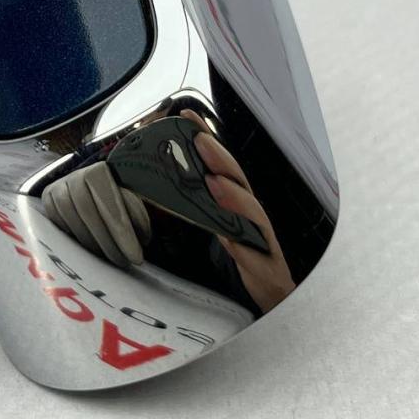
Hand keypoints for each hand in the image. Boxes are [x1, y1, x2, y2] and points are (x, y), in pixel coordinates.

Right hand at [41, 162, 151, 267]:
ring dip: (92, 246)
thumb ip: (136, 214)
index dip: (123, 233)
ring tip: (109, 261)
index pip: (110, 204)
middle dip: (108, 243)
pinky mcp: (47, 202)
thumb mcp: (129, 199)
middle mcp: (75, 176)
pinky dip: (75, 243)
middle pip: (89, 214)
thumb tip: (142, 237)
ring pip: (72, 223)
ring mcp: (57, 189)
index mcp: (98, 171)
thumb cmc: (115, 195)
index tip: (136, 257)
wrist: (89, 185)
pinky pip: (59, 227)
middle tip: (123, 263)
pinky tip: (90, 254)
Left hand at [180, 109, 296, 312]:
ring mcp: (263, 242)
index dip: (206, 140)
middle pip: (237, 181)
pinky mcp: (268, 270)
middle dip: (219, 158)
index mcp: (235, 206)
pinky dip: (244, 246)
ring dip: (234, 196)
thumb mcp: (208, 232)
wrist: (270, 302)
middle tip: (198, 139)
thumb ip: (188, 212)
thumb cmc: (240, 264)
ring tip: (214, 182)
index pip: (220, 167)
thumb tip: (149, 192)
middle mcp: (251, 218)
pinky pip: (258, 256)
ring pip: (253, 214)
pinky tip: (230, 239)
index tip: (186, 116)